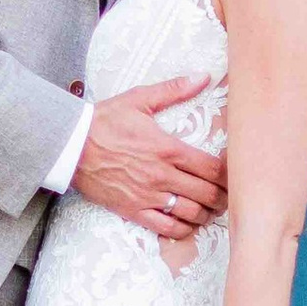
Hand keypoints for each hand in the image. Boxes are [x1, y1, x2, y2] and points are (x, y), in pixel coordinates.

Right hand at [69, 79, 227, 241]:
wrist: (70, 145)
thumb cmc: (104, 121)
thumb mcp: (139, 99)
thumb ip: (174, 89)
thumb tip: (202, 76)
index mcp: (168, 149)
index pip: (212, 168)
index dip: (230, 175)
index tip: (236, 174)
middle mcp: (162, 176)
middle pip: (207, 194)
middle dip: (223, 197)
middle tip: (229, 195)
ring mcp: (148, 196)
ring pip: (191, 214)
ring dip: (207, 214)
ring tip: (212, 209)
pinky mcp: (134, 210)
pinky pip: (166, 227)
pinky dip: (182, 229)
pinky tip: (188, 222)